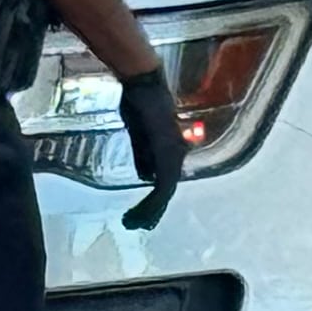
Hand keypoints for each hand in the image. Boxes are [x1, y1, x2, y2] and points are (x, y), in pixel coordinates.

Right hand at [116, 68, 187, 230]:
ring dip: (150, 210)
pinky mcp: (166, 153)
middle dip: (152, 211)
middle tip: (136, 226)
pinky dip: (152, 201)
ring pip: (166, 191)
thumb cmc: (140, 102)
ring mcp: (173, 154)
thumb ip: (145, 154)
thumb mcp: (140, 134)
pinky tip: (141, 212)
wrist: (143, 84)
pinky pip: (163, 185)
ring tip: (134, 222)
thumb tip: (146, 175)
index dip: (155, 200)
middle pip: (167, 190)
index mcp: (172, 149)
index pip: (167, 181)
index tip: (140, 214)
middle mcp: (177, 153)